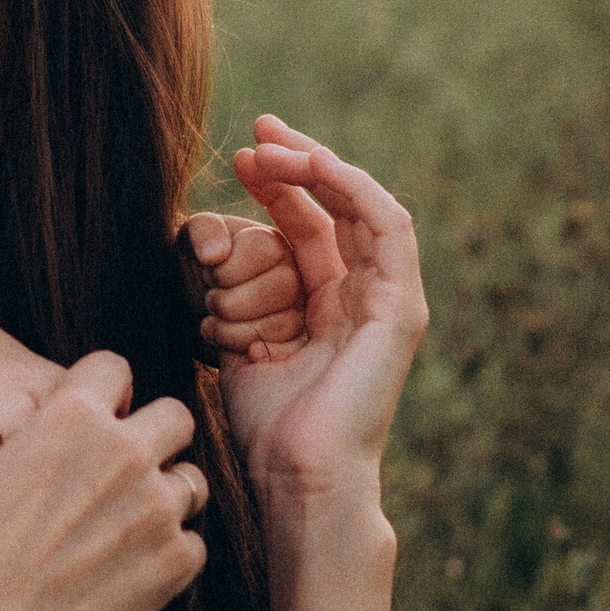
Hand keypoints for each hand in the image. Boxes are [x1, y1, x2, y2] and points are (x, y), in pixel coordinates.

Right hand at [0, 352, 208, 610]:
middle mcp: (124, 450)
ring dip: (166, 497)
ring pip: (193, 482)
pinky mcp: (175, 562)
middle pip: (176, 417)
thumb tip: (41, 432)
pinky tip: (128, 570)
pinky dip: (166, 555)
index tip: (101, 418)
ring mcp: (156, 506)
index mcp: (72, 413)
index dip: (106, 392)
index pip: (116, 369)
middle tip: (132, 469)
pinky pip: (192, 544)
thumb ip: (27, 435)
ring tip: (129, 527)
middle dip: (156, 438)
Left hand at [184, 212, 311, 363]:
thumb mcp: (192, 239)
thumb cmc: (199, 264)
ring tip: (213, 321)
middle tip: (211, 301)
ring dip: (231, 330)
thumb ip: (202, 232)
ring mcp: (299, 310)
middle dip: (228, 302)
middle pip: (277, 290)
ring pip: (278, 325)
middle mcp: (295, 273)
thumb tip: (214, 254)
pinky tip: (225, 343)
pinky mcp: (293, 342)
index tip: (208, 271)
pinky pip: (279, 353)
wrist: (197, 302)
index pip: (260, 250)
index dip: (224, 269)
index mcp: (272, 242)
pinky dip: (243, 351)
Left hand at [216, 116, 427, 496]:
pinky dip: (353, 189)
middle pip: (338, 205)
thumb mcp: (240, 343)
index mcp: (329, 304)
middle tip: (257, 131)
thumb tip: (206, 254)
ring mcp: (390, 301)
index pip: (310, 223)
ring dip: (322, 166)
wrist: (295, 479)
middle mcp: (364, 296)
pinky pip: (388, 228)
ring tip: (276, 146)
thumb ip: (238, 298)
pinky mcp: (403, 309)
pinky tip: (316, 166)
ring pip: (365, 206)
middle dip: (298, 161)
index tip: (239, 157)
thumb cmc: (264, 428)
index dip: (278, 184)